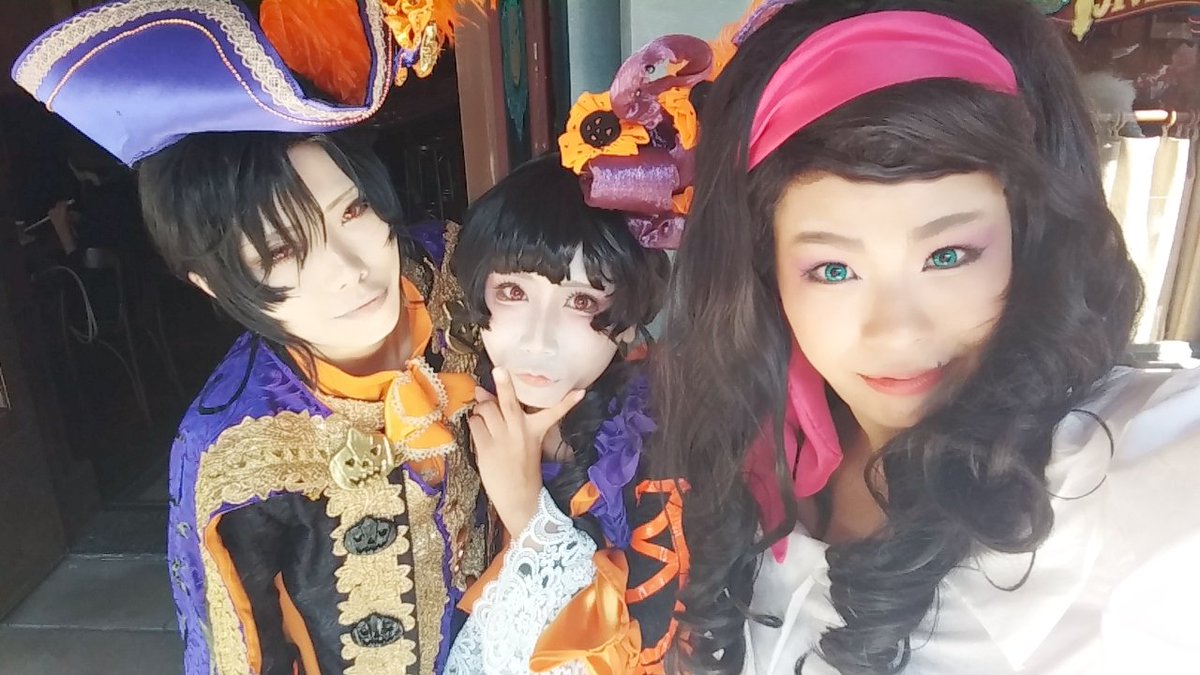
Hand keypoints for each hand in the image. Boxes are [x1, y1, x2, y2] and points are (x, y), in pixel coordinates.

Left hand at [468, 368, 583, 534]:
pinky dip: (475, 422)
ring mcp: (501, 438)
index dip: (567, 402)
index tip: (580, 392)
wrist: (519, 498)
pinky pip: (474, 423)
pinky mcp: (486, 447)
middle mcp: (519, 431)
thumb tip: (484, 393)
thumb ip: (507, 419)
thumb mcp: (526, 444)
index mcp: (535, 431)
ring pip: (485, 409)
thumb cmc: (523, 469)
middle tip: (499, 369)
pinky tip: (479, 429)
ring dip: (482, 408)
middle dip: (504, 384)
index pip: (554, 413)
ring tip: (485, 416)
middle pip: (508, 402)